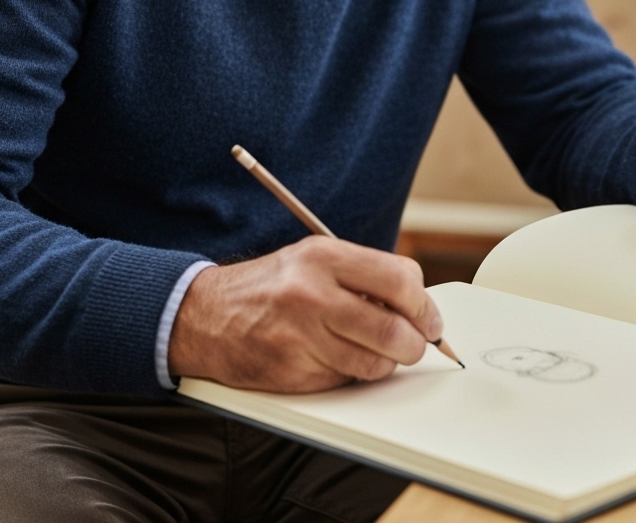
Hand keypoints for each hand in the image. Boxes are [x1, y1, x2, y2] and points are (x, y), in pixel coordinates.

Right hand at [167, 235, 441, 391]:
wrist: (206, 314)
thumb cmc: (271, 285)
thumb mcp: (314, 259)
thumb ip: (364, 275)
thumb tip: (418, 305)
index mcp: (324, 256)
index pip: (400, 280)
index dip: (424, 305)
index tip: (429, 319)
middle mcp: (313, 292)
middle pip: (395, 330)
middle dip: (415, 344)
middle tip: (414, 345)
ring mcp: (301, 334)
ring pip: (375, 363)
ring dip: (384, 363)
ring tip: (373, 350)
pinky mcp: (292, 370)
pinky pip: (344, 379)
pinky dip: (349, 373)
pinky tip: (333, 356)